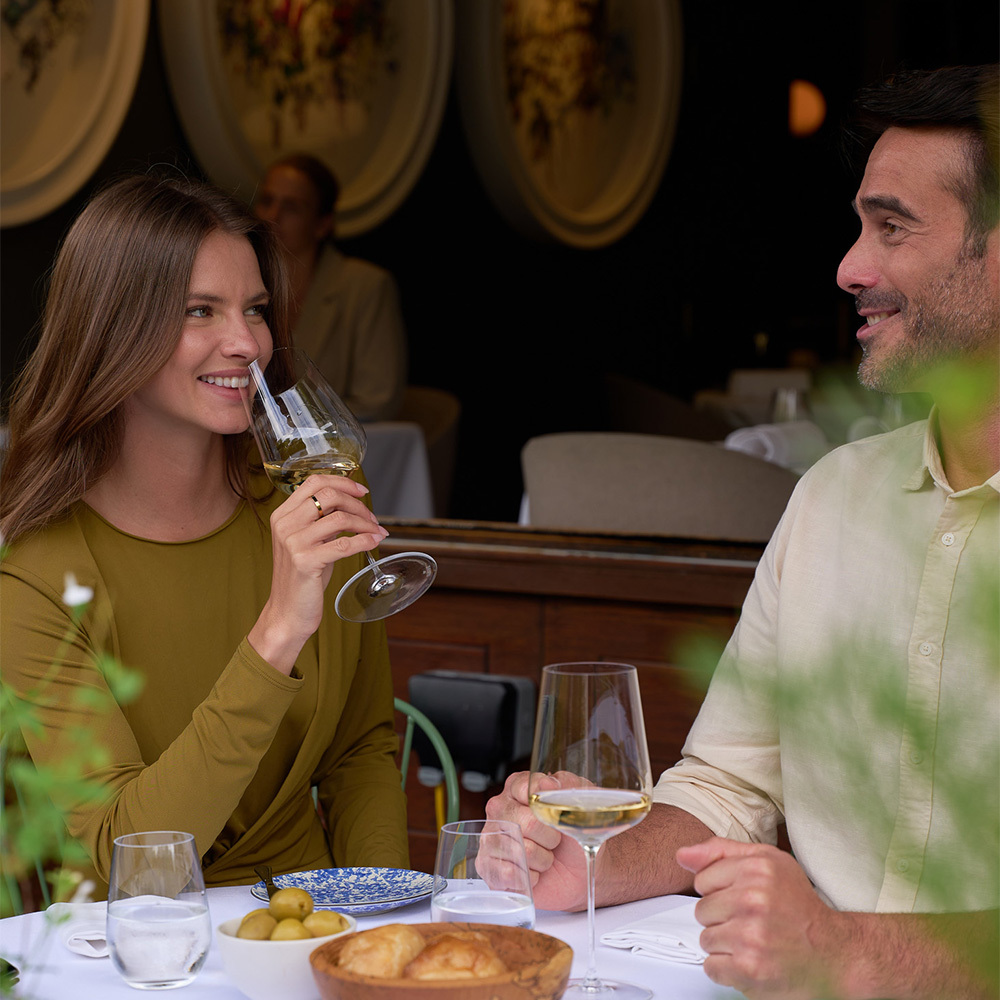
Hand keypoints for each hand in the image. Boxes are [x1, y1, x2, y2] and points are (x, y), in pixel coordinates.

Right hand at [249, 474, 387, 670]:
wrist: (287, 612)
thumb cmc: (302, 577)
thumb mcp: (309, 542)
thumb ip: (323, 522)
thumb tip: (353, 506)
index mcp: (283, 515)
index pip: (314, 482)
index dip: (342, 482)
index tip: (362, 491)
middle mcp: (285, 525)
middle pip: (329, 495)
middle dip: (357, 504)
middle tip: (372, 518)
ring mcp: (294, 542)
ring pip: (340, 518)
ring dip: (365, 524)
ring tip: (376, 532)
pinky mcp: (306, 561)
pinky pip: (344, 544)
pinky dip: (364, 540)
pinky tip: (373, 542)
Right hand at [485, 770, 591, 910]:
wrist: (576, 872)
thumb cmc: (573, 836)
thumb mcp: (579, 804)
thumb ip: (568, 785)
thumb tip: (549, 782)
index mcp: (517, 787)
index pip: (526, 788)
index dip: (548, 806)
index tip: (558, 814)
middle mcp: (500, 808)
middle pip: (528, 822)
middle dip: (551, 837)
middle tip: (555, 840)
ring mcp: (491, 836)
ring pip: (523, 851)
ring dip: (543, 859)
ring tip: (544, 856)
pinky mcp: (488, 866)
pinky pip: (511, 873)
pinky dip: (531, 877)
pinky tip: (533, 872)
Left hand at [677, 837, 846, 999]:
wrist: (833, 954)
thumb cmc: (799, 907)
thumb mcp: (768, 862)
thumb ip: (721, 852)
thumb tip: (681, 856)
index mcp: (757, 868)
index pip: (702, 879)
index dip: (721, 892)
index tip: (744, 899)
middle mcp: (753, 899)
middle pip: (701, 910)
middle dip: (722, 918)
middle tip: (753, 923)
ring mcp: (750, 935)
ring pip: (705, 939)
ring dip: (725, 945)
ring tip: (754, 942)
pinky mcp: (748, 968)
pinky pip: (711, 967)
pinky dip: (728, 969)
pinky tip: (751, 961)